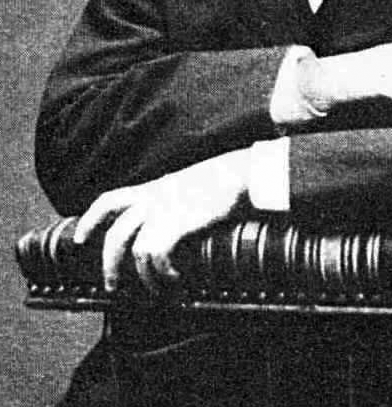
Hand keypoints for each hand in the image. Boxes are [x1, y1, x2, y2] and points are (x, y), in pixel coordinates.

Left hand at [73, 149, 248, 294]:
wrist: (240, 174)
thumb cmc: (221, 182)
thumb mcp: (187, 185)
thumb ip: (173, 199)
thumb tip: (173, 220)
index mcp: (152, 190)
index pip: (109, 200)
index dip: (91, 220)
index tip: (79, 238)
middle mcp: (152, 200)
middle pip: (115, 235)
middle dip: (110, 265)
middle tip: (112, 285)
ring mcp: (164, 212)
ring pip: (136, 250)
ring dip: (143, 277)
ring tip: (155, 289)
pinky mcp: (178, 223)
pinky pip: (157, 255)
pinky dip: (163, 272)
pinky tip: (175, 277)